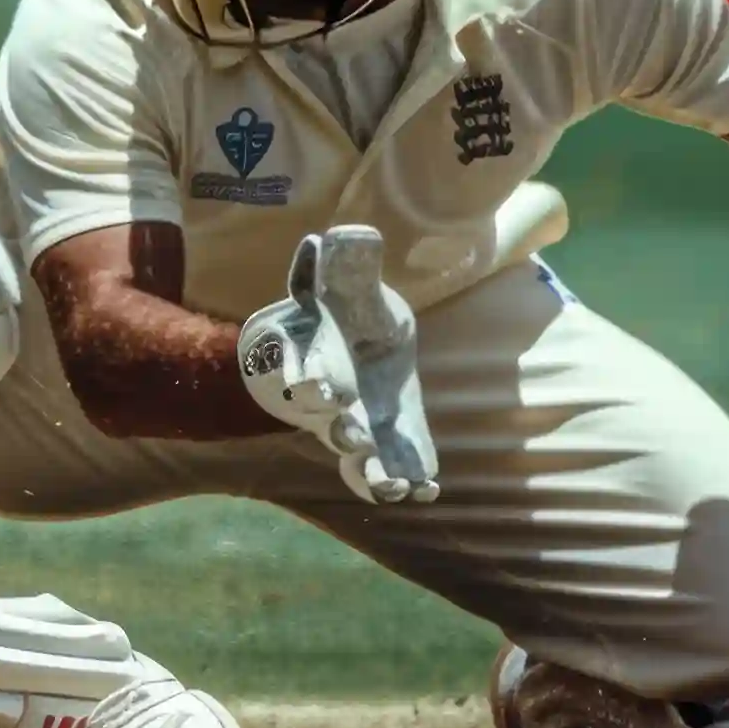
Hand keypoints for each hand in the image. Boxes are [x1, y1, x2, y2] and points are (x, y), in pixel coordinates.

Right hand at [238, 225, 441, 504]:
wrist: (351, 343)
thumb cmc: (341, 314)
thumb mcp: (343, 285)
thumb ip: (338, 268)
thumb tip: (328, 237)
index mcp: (314, 361)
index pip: (299, 375)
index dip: (307, 383)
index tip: (324, 389)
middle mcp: (328, 404)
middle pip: (325, 424)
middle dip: (341, 431)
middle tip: (357, 438)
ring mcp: (354, 430)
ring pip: (354, 461)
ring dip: (372, 474)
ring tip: (396, 487)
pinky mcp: (384, 446)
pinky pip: (388, 472)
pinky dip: (408, 483)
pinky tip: (429, 490)